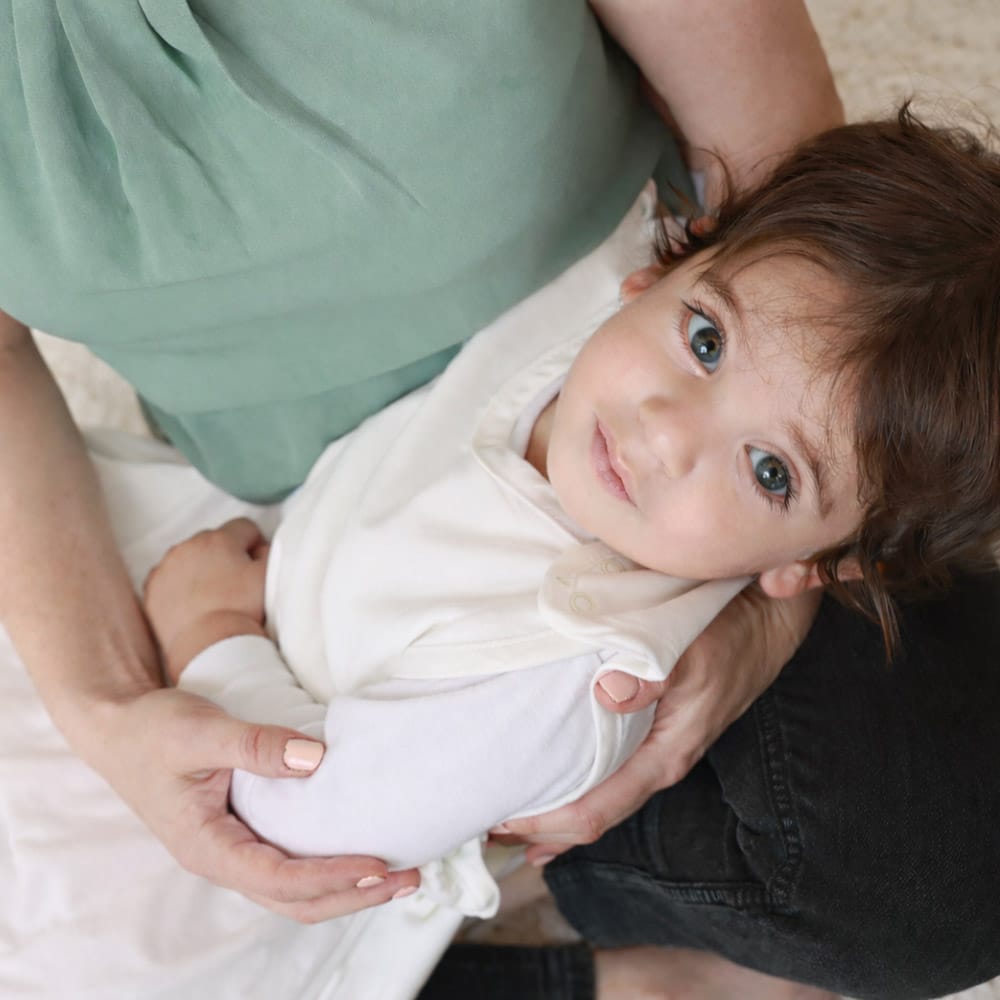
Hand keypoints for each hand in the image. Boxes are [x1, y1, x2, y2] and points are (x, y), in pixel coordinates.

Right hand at [94, 685, 419, 920]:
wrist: (122, 727)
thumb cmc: (155, 730)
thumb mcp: (201, 731)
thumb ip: (255, 745)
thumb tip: (318, 759)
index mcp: (208, 847)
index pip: (279, 879)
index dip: (332, 876)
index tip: (378, 865)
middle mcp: (223, 860)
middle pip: (296, 901)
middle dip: (354, 895)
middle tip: (408, 877)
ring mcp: (234, 851)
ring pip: (296, 891)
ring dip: (348, 887)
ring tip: (400, 874)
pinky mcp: (245, 834)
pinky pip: (292, 865)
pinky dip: (330, 867)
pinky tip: (361, 851)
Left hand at [144, 518, 269, 682]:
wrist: (207, 644)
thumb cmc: (242, 610)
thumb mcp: (269, 577)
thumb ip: (269, 553)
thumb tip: (259, 548)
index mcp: (220, 539)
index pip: (244, 527)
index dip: (256, 544)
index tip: (256, 564)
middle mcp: (188, 546)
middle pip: (214, 540)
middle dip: (226, 555)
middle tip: (236, 584)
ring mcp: (166, 566)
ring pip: (189, 557)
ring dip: (201, 568)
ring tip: (213, 596)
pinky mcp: (152, 588)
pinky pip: (168, 577)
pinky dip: (179, 585)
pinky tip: (192, 604)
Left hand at [492, 585, 820, 863]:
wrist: (764, 622)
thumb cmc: (730, 638)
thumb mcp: (694, 652)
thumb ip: (653, 675)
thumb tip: (607, 694)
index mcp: (662, 756)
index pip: (596, 810)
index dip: (546, 823)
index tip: (502, 820)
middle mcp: (655, 762)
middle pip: (590, 814)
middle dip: (539, 824)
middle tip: (486, 820)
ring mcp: (652, 748)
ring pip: (595, 793)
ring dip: (551, 804)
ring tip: (505, 806)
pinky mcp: (650, 729)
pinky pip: (604, 768)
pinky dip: (571, 780)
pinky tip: (548, 779)